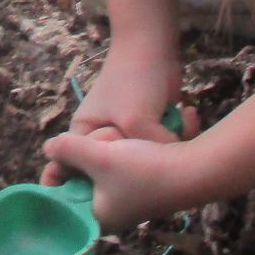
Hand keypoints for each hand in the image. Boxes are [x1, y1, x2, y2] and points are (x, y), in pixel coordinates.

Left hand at [41, 127, 201, 229]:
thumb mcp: (97, 155)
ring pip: (101, 171)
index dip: (58, 178)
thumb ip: (67, 149)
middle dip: (84, 160)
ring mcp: (129, 203)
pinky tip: (125, 141)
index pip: (64, 202)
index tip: (59, 157)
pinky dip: (118, 153)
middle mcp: (112, 216)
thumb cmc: (143, 169)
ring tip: (113, 141)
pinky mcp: (144, 188)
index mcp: (97, 218)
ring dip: (103, 152)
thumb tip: (48, 148)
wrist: (196, 170)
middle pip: (82, 183)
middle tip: (94, 145)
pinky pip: (119, 168)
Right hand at [43, 43, 197, 183]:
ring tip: (174, 126)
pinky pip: (164, 146)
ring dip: (165, 148)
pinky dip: (178, 133)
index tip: (90, 209)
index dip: (74, 191)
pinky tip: (186, 114)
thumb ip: (145, 153)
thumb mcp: (133, 122)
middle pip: (114, 172)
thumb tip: (168, 173)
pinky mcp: (152, 127)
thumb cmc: (131, 80)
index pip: (69, 169)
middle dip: (138, 169)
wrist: (153, 45)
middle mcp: (103, 138)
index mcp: (84, 135)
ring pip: (145, 160)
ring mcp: (129, 133)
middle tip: (156, 169)